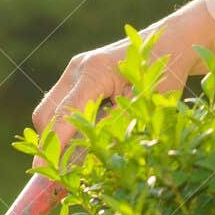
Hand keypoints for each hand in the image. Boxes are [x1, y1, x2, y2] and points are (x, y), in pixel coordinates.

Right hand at [32, 38, 188, 168]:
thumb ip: (116, 129)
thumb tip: (90, 158)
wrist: (170, 42)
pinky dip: (69, 123)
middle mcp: (78, 67)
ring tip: (86, 148)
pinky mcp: (77, 75)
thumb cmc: (164, 73)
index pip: (63, 115)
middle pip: (46, 114)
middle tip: (67, 170)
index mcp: (95, 71)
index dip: (53, 146)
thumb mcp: (145, 105)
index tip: (44, 171)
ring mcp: (75, 69)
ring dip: (62, 133)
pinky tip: (92, 130)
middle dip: (52, 143)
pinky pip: (61, 104)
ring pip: (50, 110)